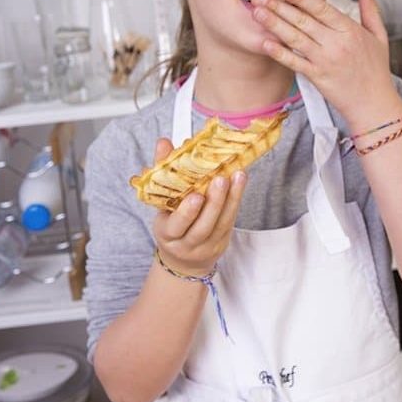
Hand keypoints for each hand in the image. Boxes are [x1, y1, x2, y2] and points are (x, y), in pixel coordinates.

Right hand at [151, 138, 246, 275]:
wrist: (183, 259)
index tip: (195, 195)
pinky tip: (240, 183)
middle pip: (203, 226)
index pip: (176, 226)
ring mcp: (207, 245)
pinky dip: (236, 201)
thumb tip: (164, 143)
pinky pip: (230, 221)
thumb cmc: (171, 223)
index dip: (186, 213)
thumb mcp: (160, 202)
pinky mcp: (222, 241)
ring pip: (221, 224)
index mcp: (167, 234)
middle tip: (220, 179)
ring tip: (237, 176)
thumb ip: (162, 172)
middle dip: (214, 202)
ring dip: (231, 198)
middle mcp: (187, 244)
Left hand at [251, 0, 401, 126]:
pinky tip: (266, 43)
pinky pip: (295, 63)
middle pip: (303, 20)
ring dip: (274, 24)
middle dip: (279, 6)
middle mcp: (336, 44)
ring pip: (295, 38)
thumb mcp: (379, 35)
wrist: (374, 104)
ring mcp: (325, 61)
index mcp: (350, 30)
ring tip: (257, 12)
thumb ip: (370, 7)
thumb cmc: (375, 71)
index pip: (321, 8)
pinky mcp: (317, 77)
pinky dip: (280, 53)